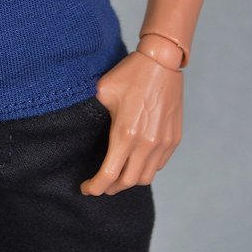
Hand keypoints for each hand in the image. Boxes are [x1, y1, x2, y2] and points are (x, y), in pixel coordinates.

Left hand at [80, 51, 182, 195]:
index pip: (109, 174)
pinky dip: (145, 169)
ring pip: (145, 177)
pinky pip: (159, 165)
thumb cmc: (130, 74)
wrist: (161, 62)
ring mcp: (163, 143)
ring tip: (117, 176)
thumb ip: (93, 112)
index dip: (95, 187)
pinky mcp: (173, 138)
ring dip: (129, 181)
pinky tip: (135, 161)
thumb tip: (78, 122)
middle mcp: (146, 143)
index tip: (85, 189)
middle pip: (127, 182)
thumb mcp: (103, 90)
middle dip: (110, 188)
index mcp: (125, 133)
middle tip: (99, 185)